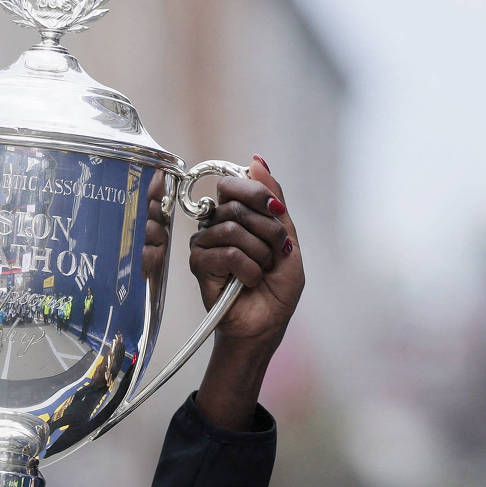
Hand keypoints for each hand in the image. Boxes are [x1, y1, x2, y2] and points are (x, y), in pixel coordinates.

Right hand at [187, 156, 300, 429]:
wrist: (265, 326)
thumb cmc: (276, 288)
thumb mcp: (286, 239)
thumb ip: (273, 201)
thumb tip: (256, 160)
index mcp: (237, 215)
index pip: (234, 183)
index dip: (256, 192)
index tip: (276, 211)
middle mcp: (217, 225)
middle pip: (236, 205)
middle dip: (267, 230)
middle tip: (274, 254)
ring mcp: (205, 244)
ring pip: (231, 227)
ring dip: (259, 253)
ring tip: (261, 272)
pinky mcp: (199, 265)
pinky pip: (225, 252)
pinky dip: (247, 269)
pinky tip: (248, 283)